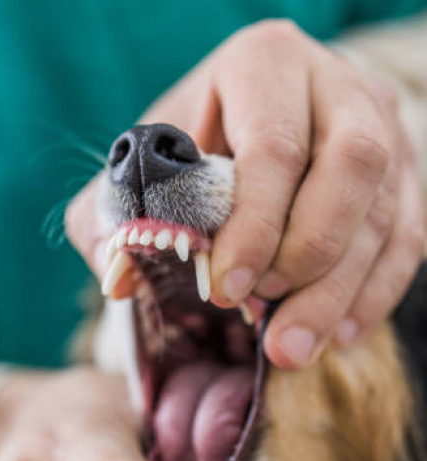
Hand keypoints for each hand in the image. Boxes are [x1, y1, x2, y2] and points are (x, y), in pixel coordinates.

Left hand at [66, 20, 425, 369]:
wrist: (229, 129)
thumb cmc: (176, 154)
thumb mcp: (129, 173)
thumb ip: (111, 217)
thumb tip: (121, 278)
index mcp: (261, 64)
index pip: (275, 144)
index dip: (257, 223)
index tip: (229, 288)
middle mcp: (333, 83)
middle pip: (350, 168)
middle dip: (308, 258)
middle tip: (266, 325)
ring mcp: (379, 124)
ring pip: (384, 209)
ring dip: (340, 290)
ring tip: (293, 347)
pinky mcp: (401, 170)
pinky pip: (409, 234)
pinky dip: (375, 290)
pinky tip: (339, 332)